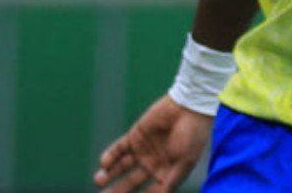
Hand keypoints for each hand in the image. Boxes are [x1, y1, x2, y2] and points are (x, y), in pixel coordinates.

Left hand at [93, 94, 213, 191]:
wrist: (189, 108)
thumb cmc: (192, 136)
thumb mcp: (184, 163)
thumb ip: (169, 184)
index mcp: (166, 173)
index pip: (148, 192)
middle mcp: (153, 164)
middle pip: (130, 182)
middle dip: (117, 190)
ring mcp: (142, 151)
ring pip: (121, 167)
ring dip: (109, 174)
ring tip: (98, 180)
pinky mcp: (134, 137)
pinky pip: (118, 149)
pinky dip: (110, 157)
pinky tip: (104, 163)